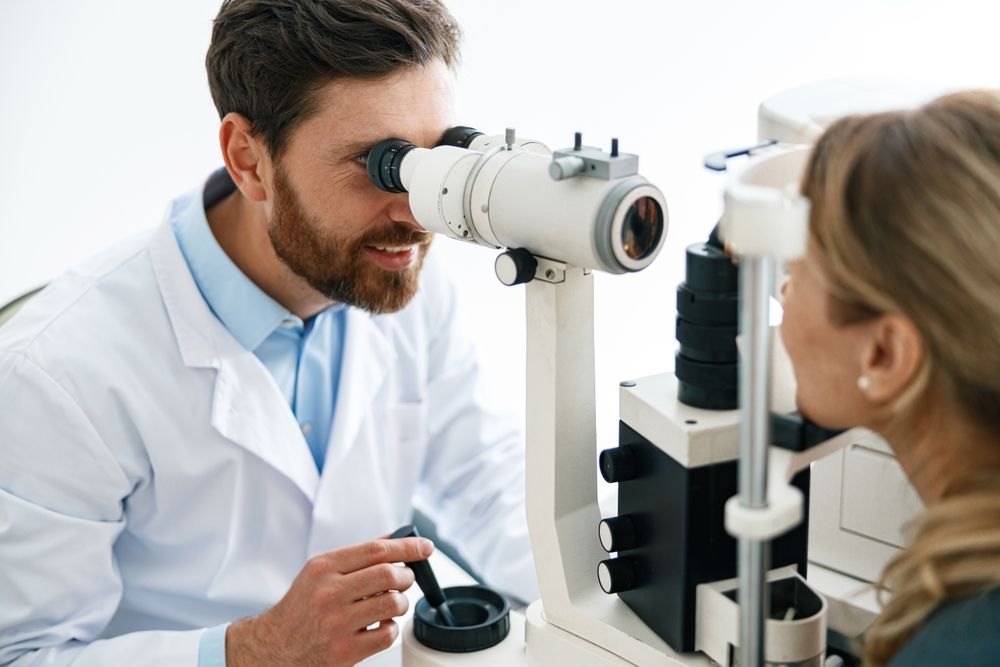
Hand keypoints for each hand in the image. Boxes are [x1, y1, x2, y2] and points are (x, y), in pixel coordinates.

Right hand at [226, 536, 433, 666]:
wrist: (273, 647)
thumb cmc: (301, 608)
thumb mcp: (319, 572)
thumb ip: (356, 557)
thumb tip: (395, 540)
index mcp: (323, 567)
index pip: (376, 550)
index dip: (407, 546)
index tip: (425, 547)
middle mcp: (328, 593)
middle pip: (389, 574)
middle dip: (406, 576)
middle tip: (404, 580)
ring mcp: (337, 623)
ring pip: (393, 603)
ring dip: (400, 602)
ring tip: (391, 604)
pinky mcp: (345, 651)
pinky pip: (387, 634)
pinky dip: (390, 628)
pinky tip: (379, 626)